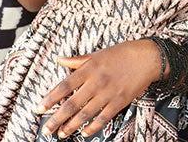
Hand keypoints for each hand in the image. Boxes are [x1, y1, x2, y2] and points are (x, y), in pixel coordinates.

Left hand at [36, 40, 159, 138]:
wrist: (147, 58)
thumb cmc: (122, 54)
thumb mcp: (97, 54)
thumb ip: (77, 60)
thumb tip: (59, 59)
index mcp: (89, 68)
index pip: (64, 86)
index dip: (50, 99)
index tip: (39, 108)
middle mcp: (96, 82)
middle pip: (72, 104)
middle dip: (57, 118)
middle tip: (46, 129)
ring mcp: (108, 93)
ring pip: (85, 114)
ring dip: (71, 126)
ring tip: (61, 134)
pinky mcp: (119, 102)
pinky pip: (103, 118)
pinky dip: (92, 127)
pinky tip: (84, 133)